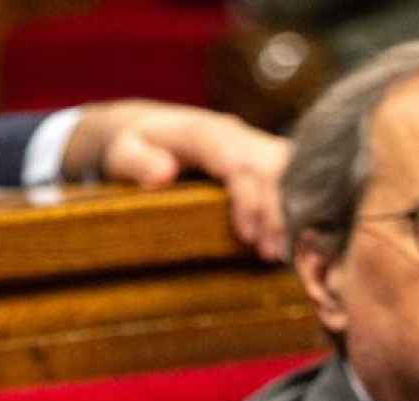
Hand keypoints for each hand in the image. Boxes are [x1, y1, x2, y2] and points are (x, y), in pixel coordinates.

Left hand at [65, 100, 289, 259]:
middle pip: (270, 165)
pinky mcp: (260, 153)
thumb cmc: (132, 146)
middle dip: (275, 209)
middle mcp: (233, 132)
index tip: (248, 237)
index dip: (247, 199)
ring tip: (282, 252)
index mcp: (201, 131)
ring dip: (290, 208)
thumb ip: (138, 162)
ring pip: (287, 167)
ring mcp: (250, 140)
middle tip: (270, 255)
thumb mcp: (123, 153)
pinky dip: (296, 202)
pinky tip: (293, 236)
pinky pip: (289, 172)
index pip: (236, 162)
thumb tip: (163, 174)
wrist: (148, 127)